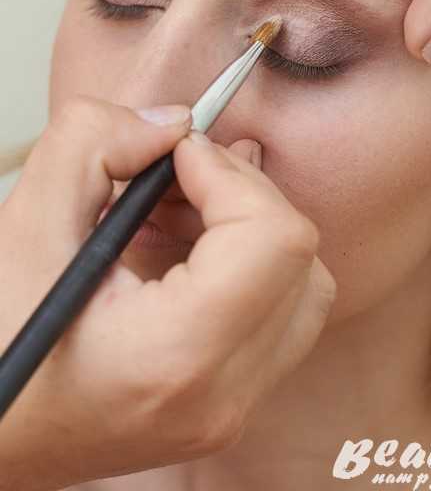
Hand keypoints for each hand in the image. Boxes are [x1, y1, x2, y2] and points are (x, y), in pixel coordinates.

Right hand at [0, 95, 335, 490]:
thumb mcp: (24, 226)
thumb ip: (94, 143)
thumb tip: (174, 122)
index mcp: (176, 356)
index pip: (274, 239)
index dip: (231, 176)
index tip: (178, 154)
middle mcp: (221, 396)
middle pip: (298, 259)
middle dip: (242, 194)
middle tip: (177, 171)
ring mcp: (230, 409)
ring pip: (300, 288)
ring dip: (248, 227)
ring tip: (175, 206)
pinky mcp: (226, 405)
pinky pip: (277, 316)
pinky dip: (245, 264)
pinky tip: (182, 245)